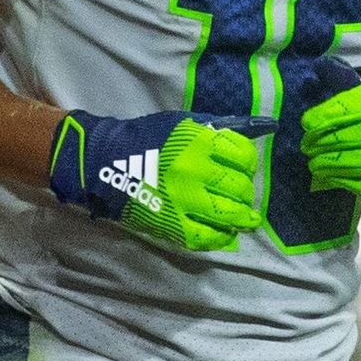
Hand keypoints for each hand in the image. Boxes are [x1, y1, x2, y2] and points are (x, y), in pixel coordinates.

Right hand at [49, 109, 270, 251]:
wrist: (104, 162)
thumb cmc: (146, 139)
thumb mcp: (184, 123)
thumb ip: (218, 129)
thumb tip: (256, 130)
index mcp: (201, 143)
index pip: (243, 157)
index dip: (248, 164)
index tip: (245, 169)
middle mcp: (196, 172)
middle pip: (239, 187)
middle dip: (245, 192)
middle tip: (243, 195)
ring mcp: (184, 200)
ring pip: (228, 213)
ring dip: (241, 217)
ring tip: (245, 219)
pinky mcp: (170, 223)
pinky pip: (205, 236)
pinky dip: (220, 237)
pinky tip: (226, 233)